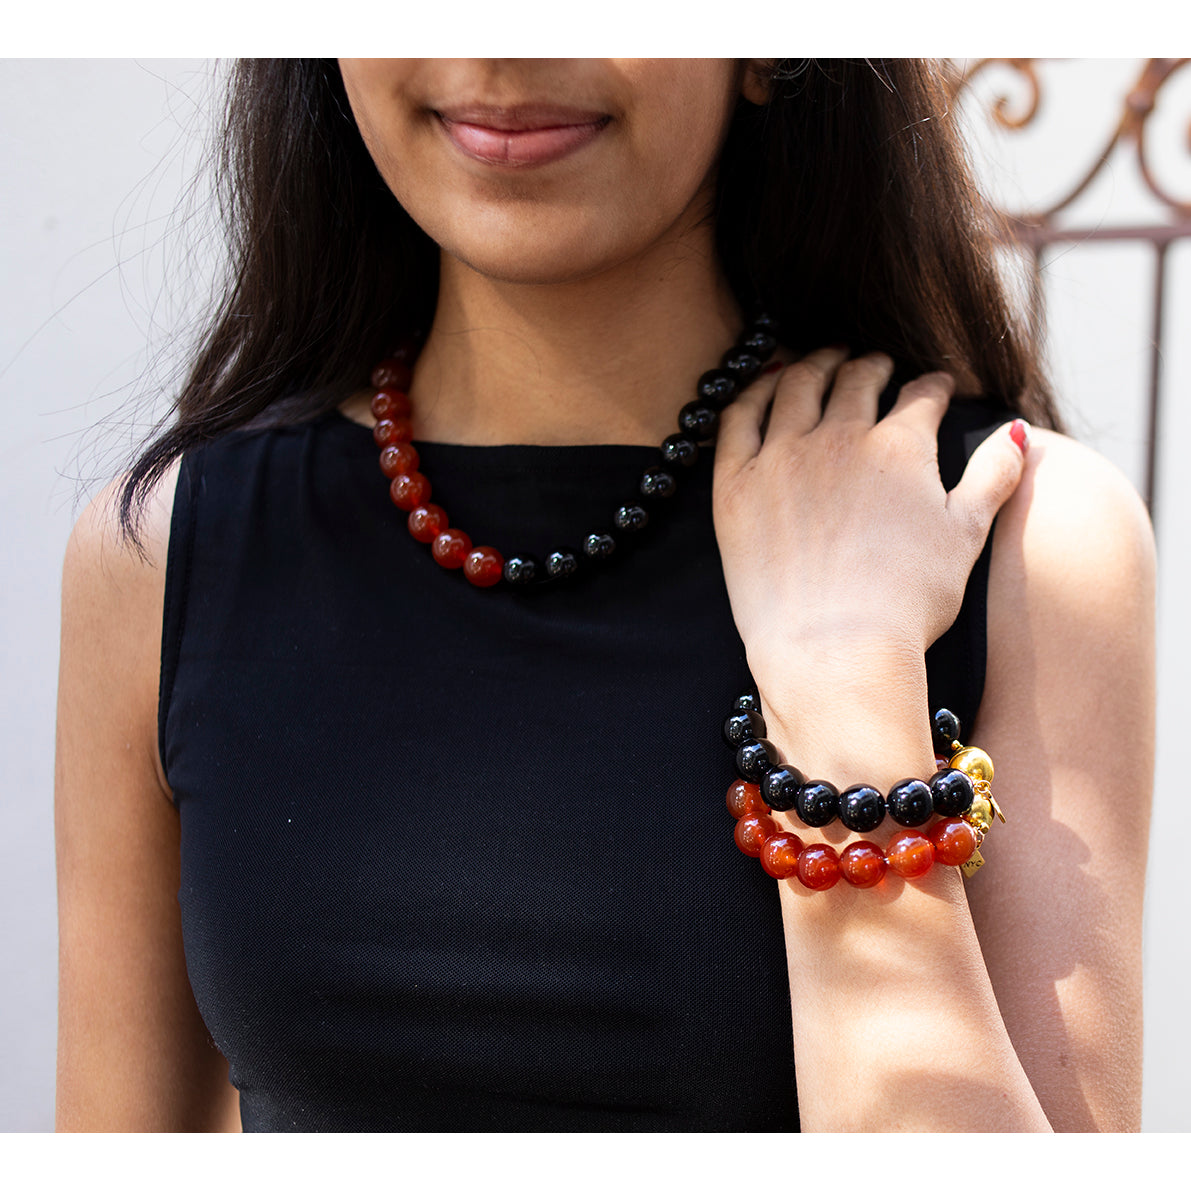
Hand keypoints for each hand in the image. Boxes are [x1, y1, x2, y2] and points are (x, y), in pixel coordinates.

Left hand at [713, 348, 1027, 699]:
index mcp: (900, 446)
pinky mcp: (735, 484)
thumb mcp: (967, 535)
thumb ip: (994, 475)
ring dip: (816, 364)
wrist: (836, 649)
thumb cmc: (908, 602)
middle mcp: (839, 436)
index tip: (935, 386)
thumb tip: (1018, 430)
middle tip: (875, 366)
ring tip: (824, 363)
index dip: (933, 386)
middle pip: (856, 379)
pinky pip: (738, 417)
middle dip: (872, 366)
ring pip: (798, 384)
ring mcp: (782, 457)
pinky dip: (754, 392)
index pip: (922, 395)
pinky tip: (765, 390)